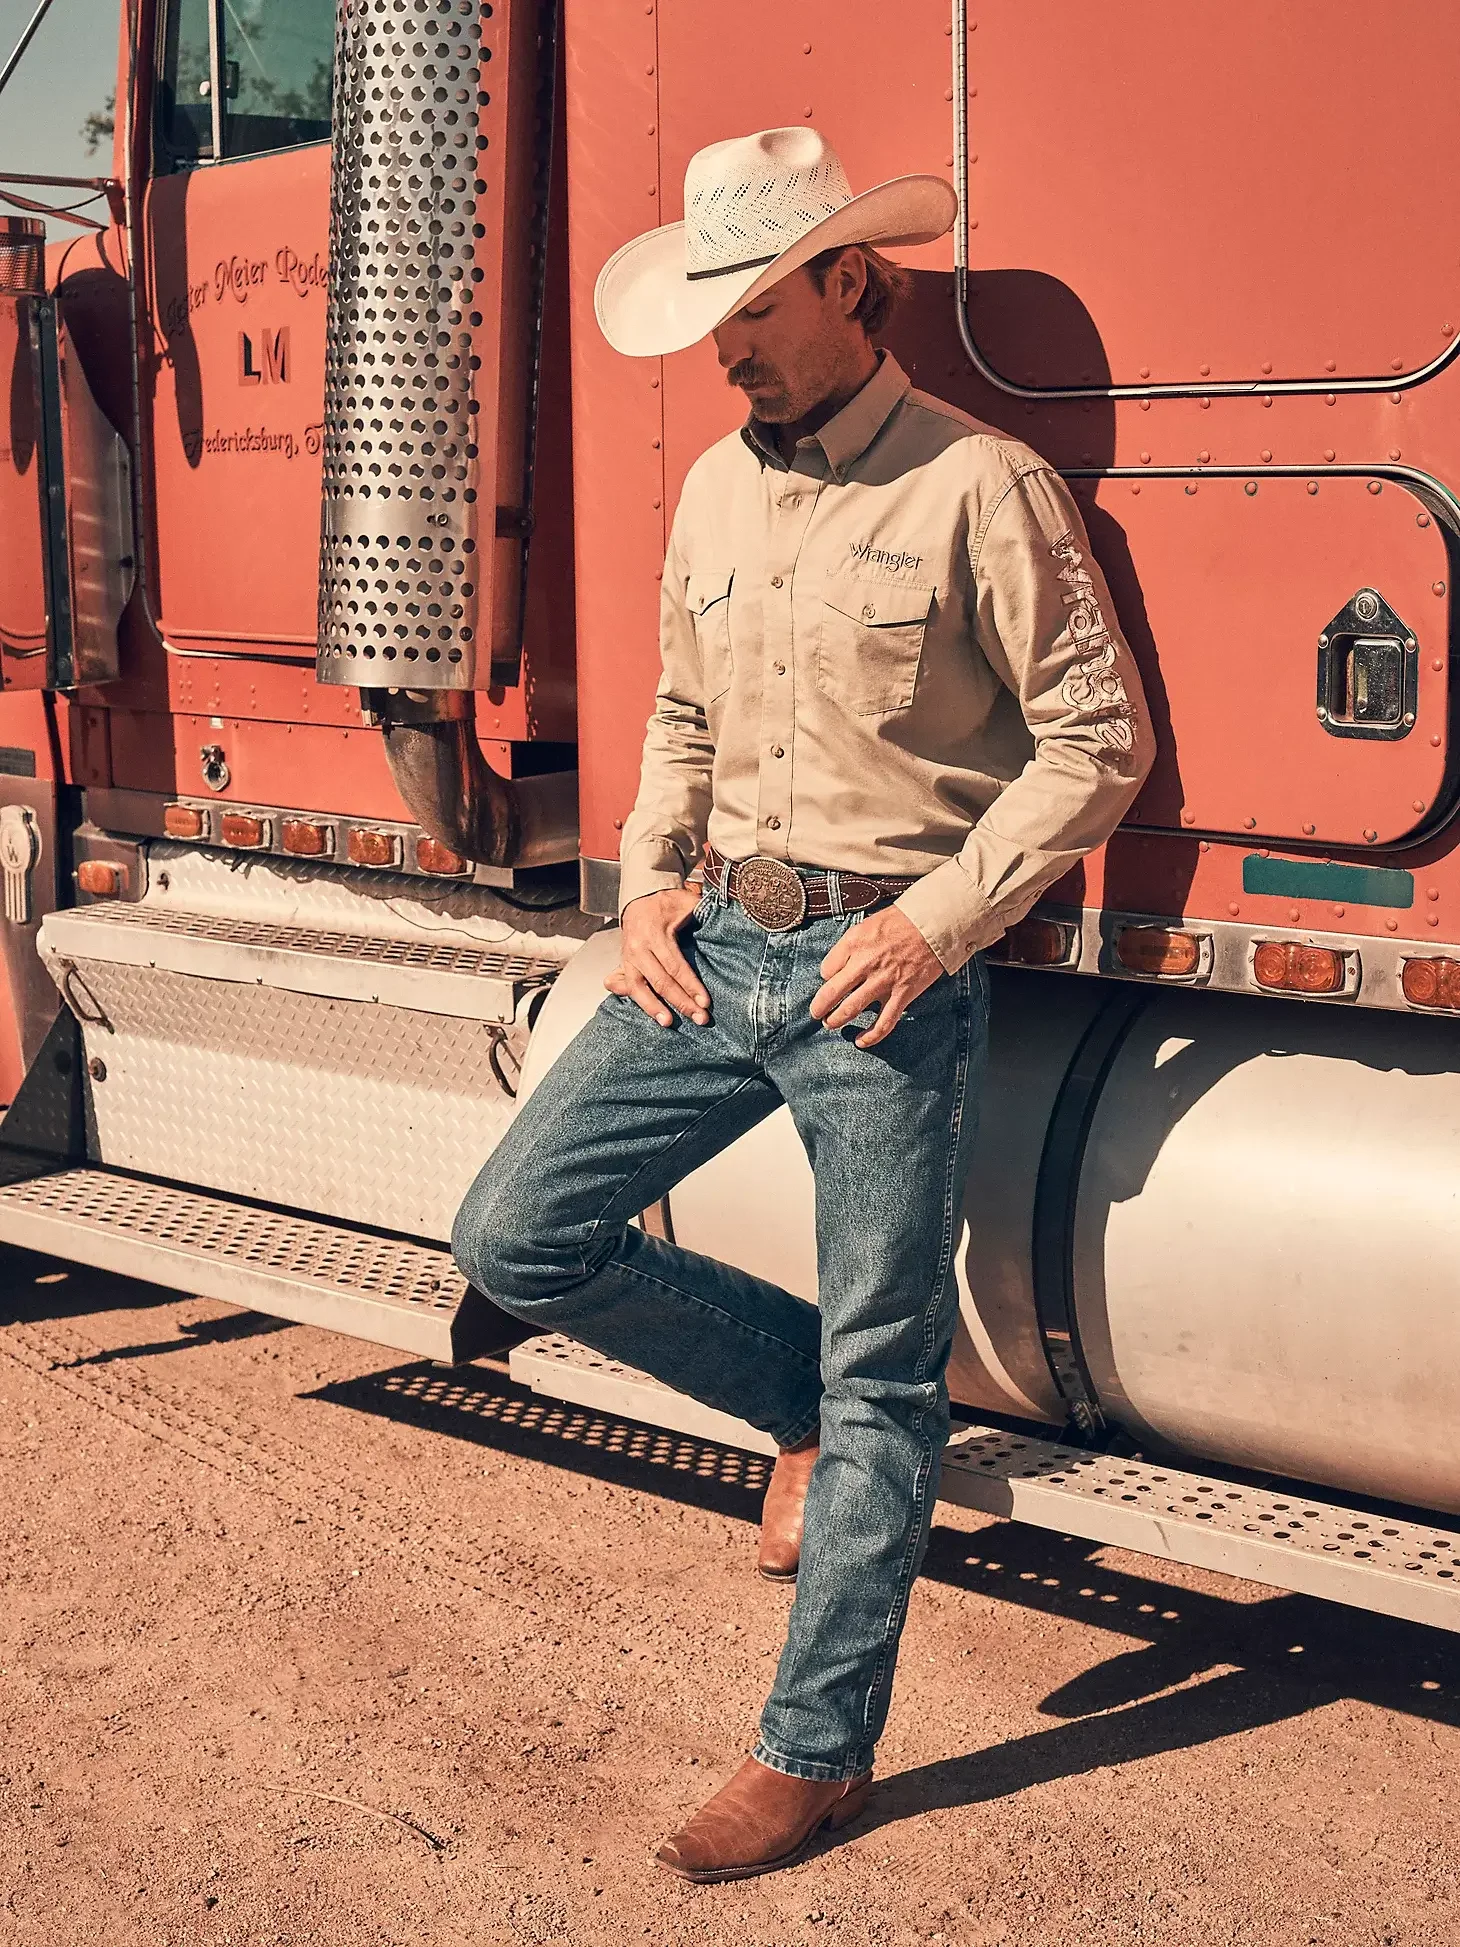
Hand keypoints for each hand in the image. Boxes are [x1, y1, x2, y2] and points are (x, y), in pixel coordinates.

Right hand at [606, 886, 711, 1027]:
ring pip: (639, 988)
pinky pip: (630, 987)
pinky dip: (641, 1002)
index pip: (675, 965)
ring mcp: (628, 957)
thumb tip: (726, 918)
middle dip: (681, 1002)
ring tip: (669, 1023)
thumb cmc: (666, 902)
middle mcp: (638, 947)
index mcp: (654, 933)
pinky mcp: (624, 964)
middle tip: (700, 1018)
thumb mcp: (685, 902)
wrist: (639, 897)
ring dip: (654, 1008)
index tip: (705, 1002)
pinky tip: (655, 1016)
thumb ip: (702, 912)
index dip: (690, 985)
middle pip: (661, 980)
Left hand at [810, 905, 943, 1047]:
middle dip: (820, 1007)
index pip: (826, 969)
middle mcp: (865, 964)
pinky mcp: (902, 994)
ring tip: (831, 1024)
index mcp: (853, 944)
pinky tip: (861, 1042)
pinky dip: (870, 1036)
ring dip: (836, 1021)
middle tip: (817, 1013)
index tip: (832, 979)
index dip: (826, 977)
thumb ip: (850, 946)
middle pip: (831, 993)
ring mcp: (883, 982)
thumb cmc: (901, 922)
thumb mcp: (867, 925)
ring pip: (850, 1010)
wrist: (934, 925)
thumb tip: (835, 968)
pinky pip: (883, 1023)